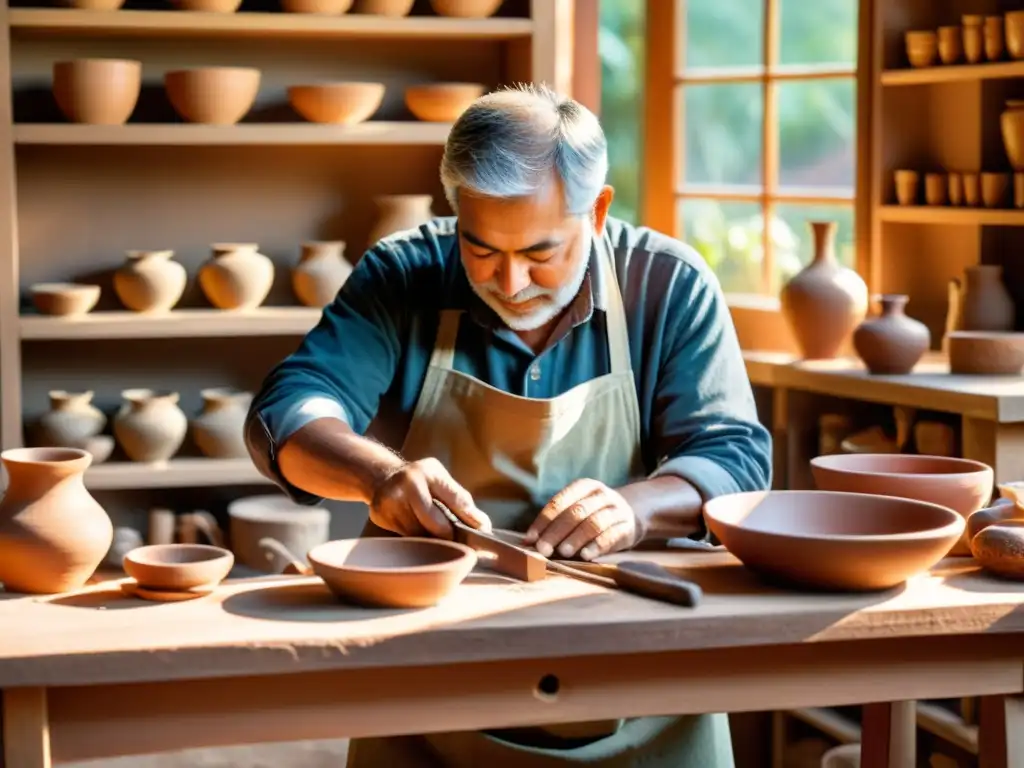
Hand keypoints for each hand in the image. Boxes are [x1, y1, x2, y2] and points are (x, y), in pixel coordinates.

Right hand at [369, 457, 490, 538]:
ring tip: (434, 536)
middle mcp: (409, 482)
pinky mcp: (379, 514)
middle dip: (447, 534)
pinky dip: (414, 538)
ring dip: (430, 539)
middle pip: (434, 522)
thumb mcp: (441, 481)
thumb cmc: (421, 481)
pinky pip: (404, 536)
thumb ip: (460, 501)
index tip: (481, 533)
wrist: (382, 477)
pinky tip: (415, 531)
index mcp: (430, 471)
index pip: (456, 499)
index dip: (470, 519)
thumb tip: (484, 527)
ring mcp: (391, 498)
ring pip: (419, 533)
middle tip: (454, 540)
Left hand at [523, 478, 642, 560]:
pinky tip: (585, 556)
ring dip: (576, 538)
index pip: (559, 502)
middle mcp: (601, 495)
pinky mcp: (627, 527)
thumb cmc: (594, 514)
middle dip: (556, 532)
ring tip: (563, 553)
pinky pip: (611, 535)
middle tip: (543, 549)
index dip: (543, 521)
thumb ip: (556, 523)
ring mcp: (616, 510)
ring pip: (593, 523)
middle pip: (575, 512)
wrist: (633, 513)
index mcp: (584, 486)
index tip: (530, 539)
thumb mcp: (578, 509)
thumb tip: (527, 542)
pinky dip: (597, 546)